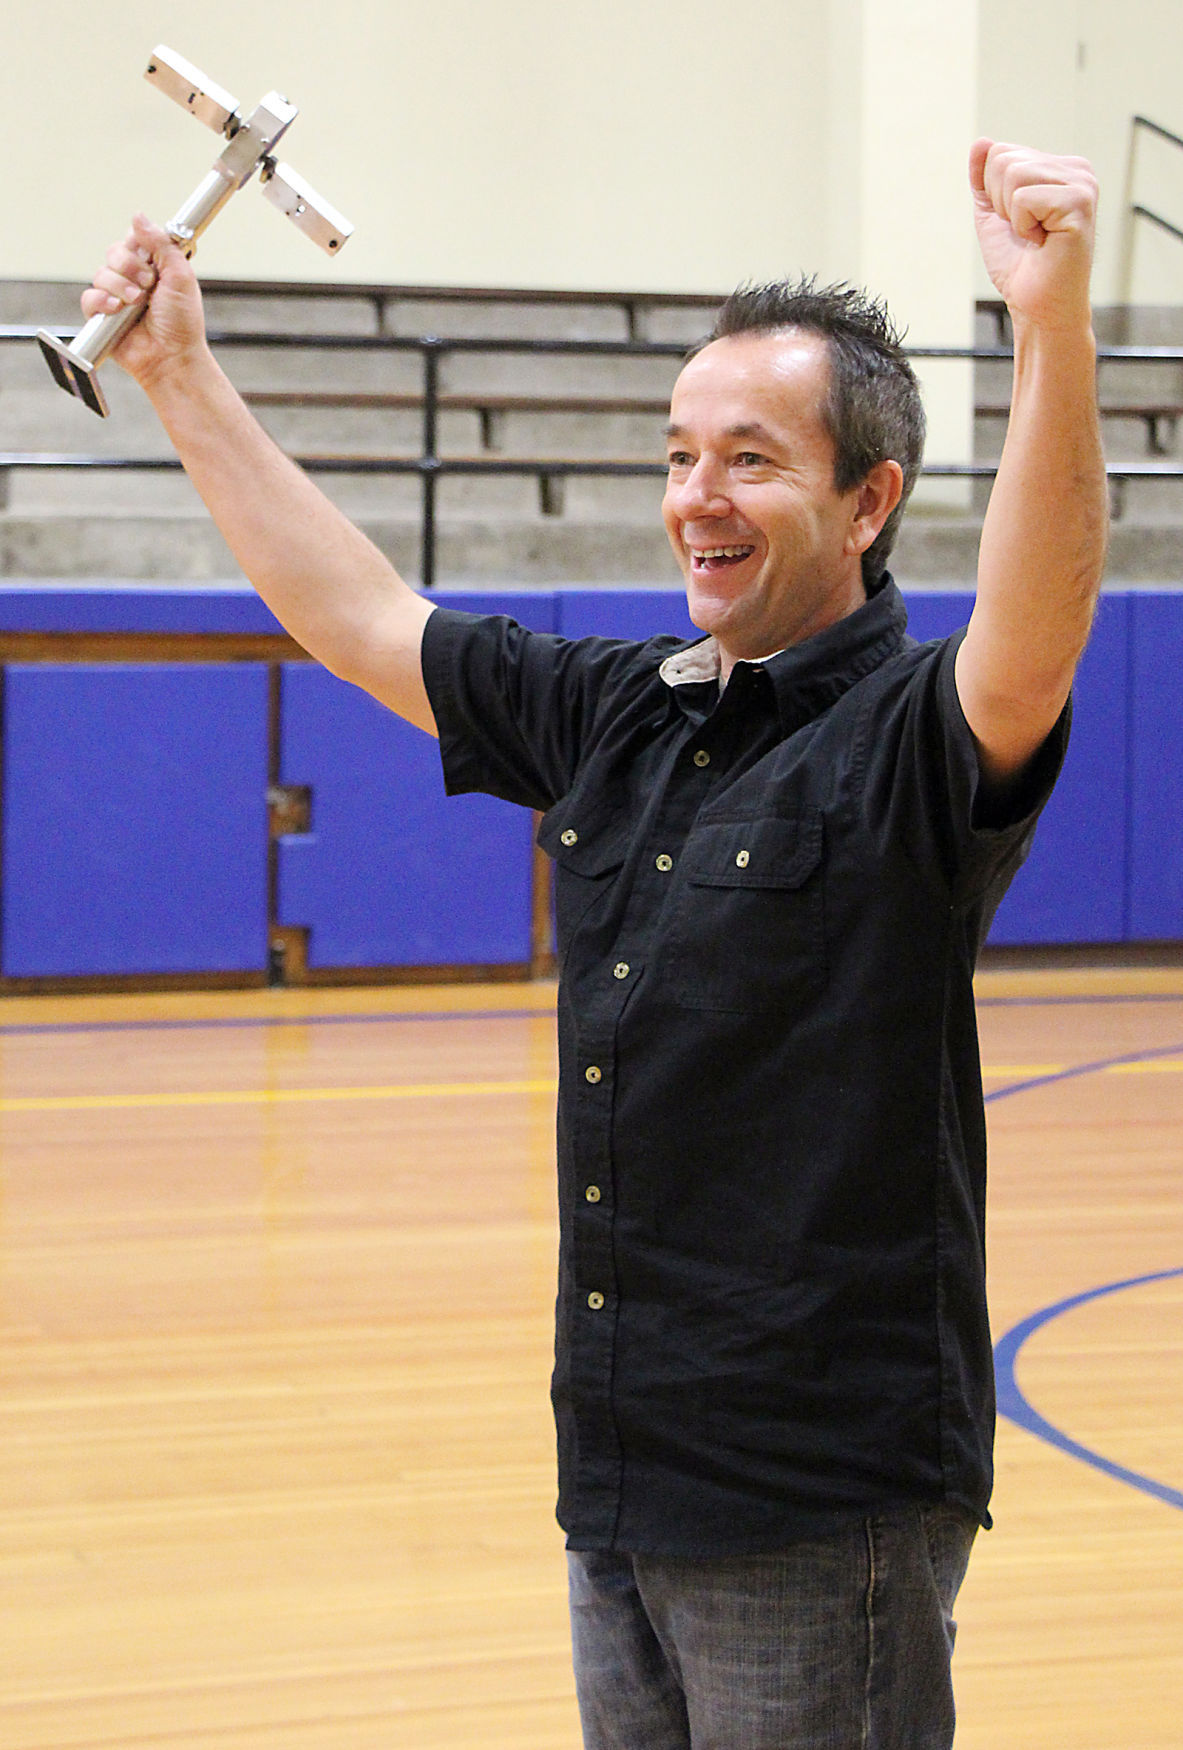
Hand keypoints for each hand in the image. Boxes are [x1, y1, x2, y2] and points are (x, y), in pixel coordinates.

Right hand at [80, 213, 209, 388]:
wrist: (172, 357)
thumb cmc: (182, 324)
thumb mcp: (180, 276)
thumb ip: (161, 244)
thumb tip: (139, 216)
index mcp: (153, 267)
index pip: (134, 239)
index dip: (139, 244)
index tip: (150, 258)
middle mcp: (133, 279)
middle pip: (115, 252)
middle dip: (130, 267)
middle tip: (148, 285)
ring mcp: (116, 296)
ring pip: (101, 273)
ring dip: (121, 286)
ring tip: (137, 303)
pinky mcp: (102, 315)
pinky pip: (89, 297)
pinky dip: (102, 301)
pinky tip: (117, 310)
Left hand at [970, 140, 1097, 331]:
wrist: (1036, 306)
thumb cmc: (1019, 266)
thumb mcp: (993, 215)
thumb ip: (985, 179)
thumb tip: (981, 142)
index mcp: (1058, 168)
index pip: (1000, 151)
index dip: (993, 194)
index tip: (1017, 222)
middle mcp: (1076, 170)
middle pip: (1004, 159)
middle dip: (1000, 203)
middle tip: (1025, 233)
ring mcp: (1082, 184)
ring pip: (1013, 174)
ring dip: (1012, 216)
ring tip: (1035, 236)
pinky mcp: (1079, 203)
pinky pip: (1024, 198)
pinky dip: (1022, 226)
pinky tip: (1043, 242)